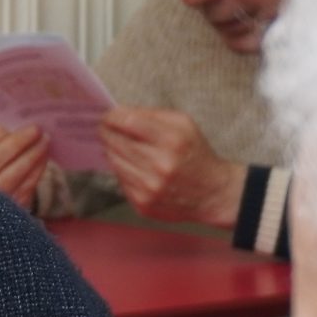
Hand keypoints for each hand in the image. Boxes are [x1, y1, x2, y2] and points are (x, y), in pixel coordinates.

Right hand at [0, 124, 51, 208]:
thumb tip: (16, 119)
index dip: (4, 128)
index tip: (20, 118)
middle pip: (2, 154)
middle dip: (23, 138)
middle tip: (37, 128)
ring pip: (18, 169)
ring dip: (35, 152)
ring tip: (45, 140)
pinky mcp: (8, 207)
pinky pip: (28, 184)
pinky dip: (38, 168)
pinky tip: (43, 157)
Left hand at [98, 106, 244, 226]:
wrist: (212, 193)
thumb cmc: (195, 154)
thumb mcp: (184, 125)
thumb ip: (152, 115)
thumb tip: (120, 113)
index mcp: (172, 140)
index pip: (129, 122)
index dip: (113, 117)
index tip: (108, 116)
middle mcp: (160, 164)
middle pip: (116, 141)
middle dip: (107, 132)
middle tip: (105, 128)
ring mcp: (150, 187)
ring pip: (114, 161)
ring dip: (111, 151)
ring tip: (116, 145)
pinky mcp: (143, 203)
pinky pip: (120, 180)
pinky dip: (121, 170)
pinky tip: (130, 164)